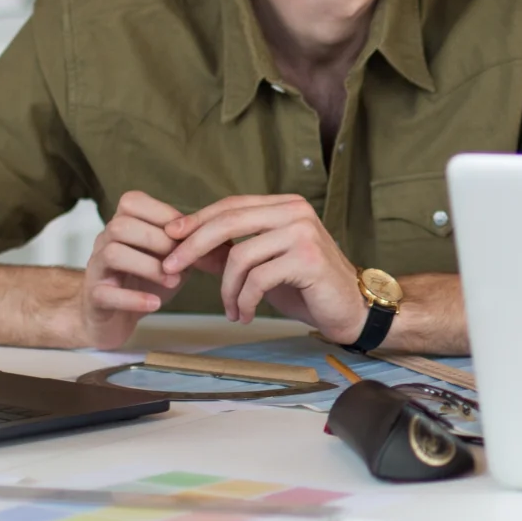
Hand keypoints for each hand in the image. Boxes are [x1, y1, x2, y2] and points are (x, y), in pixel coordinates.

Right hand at [70, 190, 191, 349]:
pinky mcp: (94, 298)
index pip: (132, 201)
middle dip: (158, 241)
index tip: (187, 235)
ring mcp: (97, 269)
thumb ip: (195, 249)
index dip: (163, 215)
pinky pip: (106, 293)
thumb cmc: (144, 281)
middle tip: (182, 262)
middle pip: (121, 225)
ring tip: (173, 282)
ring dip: (148, 266)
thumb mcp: (173, 260)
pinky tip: (155, 303)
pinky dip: (134, 298)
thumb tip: (231, 242)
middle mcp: (104, 241)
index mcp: (122, 225)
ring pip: (113, 253)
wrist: (111, 316)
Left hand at [159, 195, 366, 340]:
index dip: (197, 220)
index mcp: (286, 206)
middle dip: (193, 246)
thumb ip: (234, 253)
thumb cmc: (308, 287)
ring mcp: (303, 234)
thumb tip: (185, 250)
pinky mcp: (307, 260)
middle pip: (229, 222)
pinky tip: (245, 315)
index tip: (170, 238)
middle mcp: (295, 212)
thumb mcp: (266, 265)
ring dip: (226, 290)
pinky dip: (244, 301)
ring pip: (240, 256)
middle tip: (170, 268)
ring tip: (230, 310)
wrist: (351, 309)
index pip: (232, 206)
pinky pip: (258, 280)